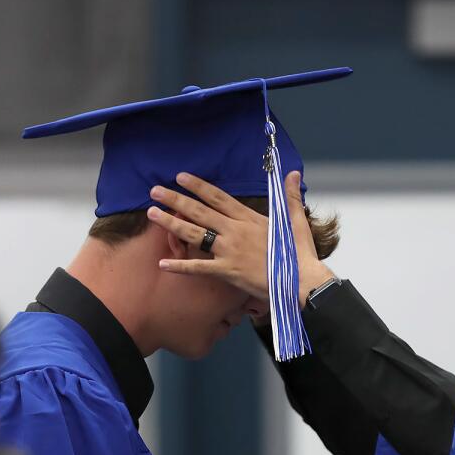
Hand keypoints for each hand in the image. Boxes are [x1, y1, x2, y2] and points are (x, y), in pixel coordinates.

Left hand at [147, 171, 333, 308]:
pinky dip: (180, 266)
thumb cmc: (301, 255)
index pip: (218, 197)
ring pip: (194, 234)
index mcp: (250, 218)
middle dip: (175, 199)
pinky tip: (163, 263)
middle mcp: (236, 231)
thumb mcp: (296, 221)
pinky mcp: (228, 271)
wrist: (302, 282)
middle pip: (200, 211)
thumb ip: (290, 196)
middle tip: (154, 190)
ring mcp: (230, 250)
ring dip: (171, 223)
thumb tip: (293, 173)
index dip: (198, 186)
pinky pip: (199, 267)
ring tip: (152, 214)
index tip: (180, 177)